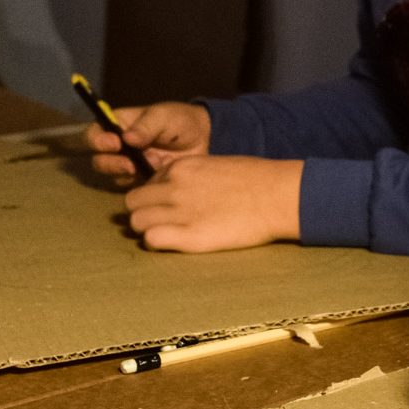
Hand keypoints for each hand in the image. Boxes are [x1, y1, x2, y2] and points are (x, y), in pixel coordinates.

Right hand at [85, 101, 210, 180]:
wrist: (204, 140)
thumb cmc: (180, 121)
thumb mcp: (164, 117)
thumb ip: (146, 125)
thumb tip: (127, 138)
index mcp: (118, 125)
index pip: (95, 133)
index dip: (97, 140)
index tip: (114, 143)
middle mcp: (118, 146)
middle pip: (98, 158)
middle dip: (109, 162)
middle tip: (127, 163)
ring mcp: (128, 164)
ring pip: (111, 174)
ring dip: (121, 173)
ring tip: (138, 169)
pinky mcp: (139, 180)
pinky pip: (129, 187)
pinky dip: (136, 185)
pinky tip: (151, 178)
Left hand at [125, 155, 299, 251]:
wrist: (276, 195)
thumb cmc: (255, 180)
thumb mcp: (217, 166)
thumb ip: (193, 177)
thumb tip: (183, 189)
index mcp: (180, 168)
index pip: (146, 184)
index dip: (155, 198)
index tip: (169, 206)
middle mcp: (173, 187)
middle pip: (133, 203)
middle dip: (144, 213)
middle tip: (163, 223)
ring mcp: (179, 212)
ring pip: (136, 222)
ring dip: (147, 229)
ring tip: (169, 234)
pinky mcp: (189, 236)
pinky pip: (151, 239)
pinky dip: (157, 242)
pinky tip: (173, 242)